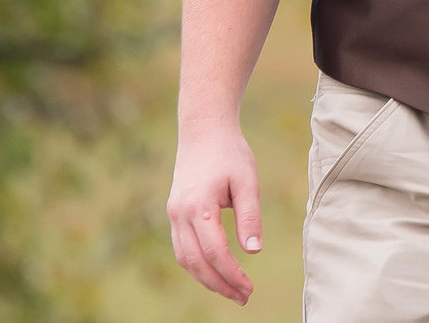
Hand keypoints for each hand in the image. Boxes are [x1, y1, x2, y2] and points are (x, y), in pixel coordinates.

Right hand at [167, 118, 262, 304]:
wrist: (203, 130)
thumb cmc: (230, 153)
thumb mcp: (247, 181)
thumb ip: (250, 216)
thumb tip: (254, 251)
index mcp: (199, 206)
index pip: (215, 252)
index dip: (232, 274)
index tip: (249, 287)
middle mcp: (180, 214)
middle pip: (196, 262)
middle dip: (219, 284)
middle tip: (243, 297)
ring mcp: (174, 214)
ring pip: (185, 259)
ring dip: (207, 279)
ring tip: (232, 290)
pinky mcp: (175, 213)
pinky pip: (182, 248)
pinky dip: (197, 265)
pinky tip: (216, 271)